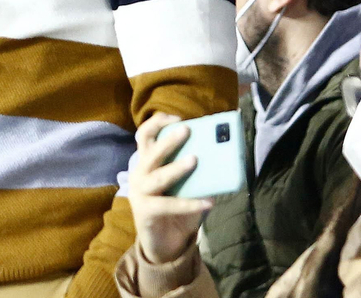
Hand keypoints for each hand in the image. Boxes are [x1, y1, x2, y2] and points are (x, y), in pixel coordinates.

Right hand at [129, 113, 212, 264]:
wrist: (163, 242)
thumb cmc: (175, 209)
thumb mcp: (184, 186)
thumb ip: (194, 173)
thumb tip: (220, 158)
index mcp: (146, 164)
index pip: (144, 137)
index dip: (157, 124)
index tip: (176, 118)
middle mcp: (139, 174)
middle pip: (149, 152)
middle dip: (168, 140)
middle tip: (187, 130)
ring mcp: (140, 193)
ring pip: (157, 176)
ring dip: (176, 167)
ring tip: (195, 160)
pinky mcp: (146, 211)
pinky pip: (169, 205)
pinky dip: (190, 203)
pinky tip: (208, 202)